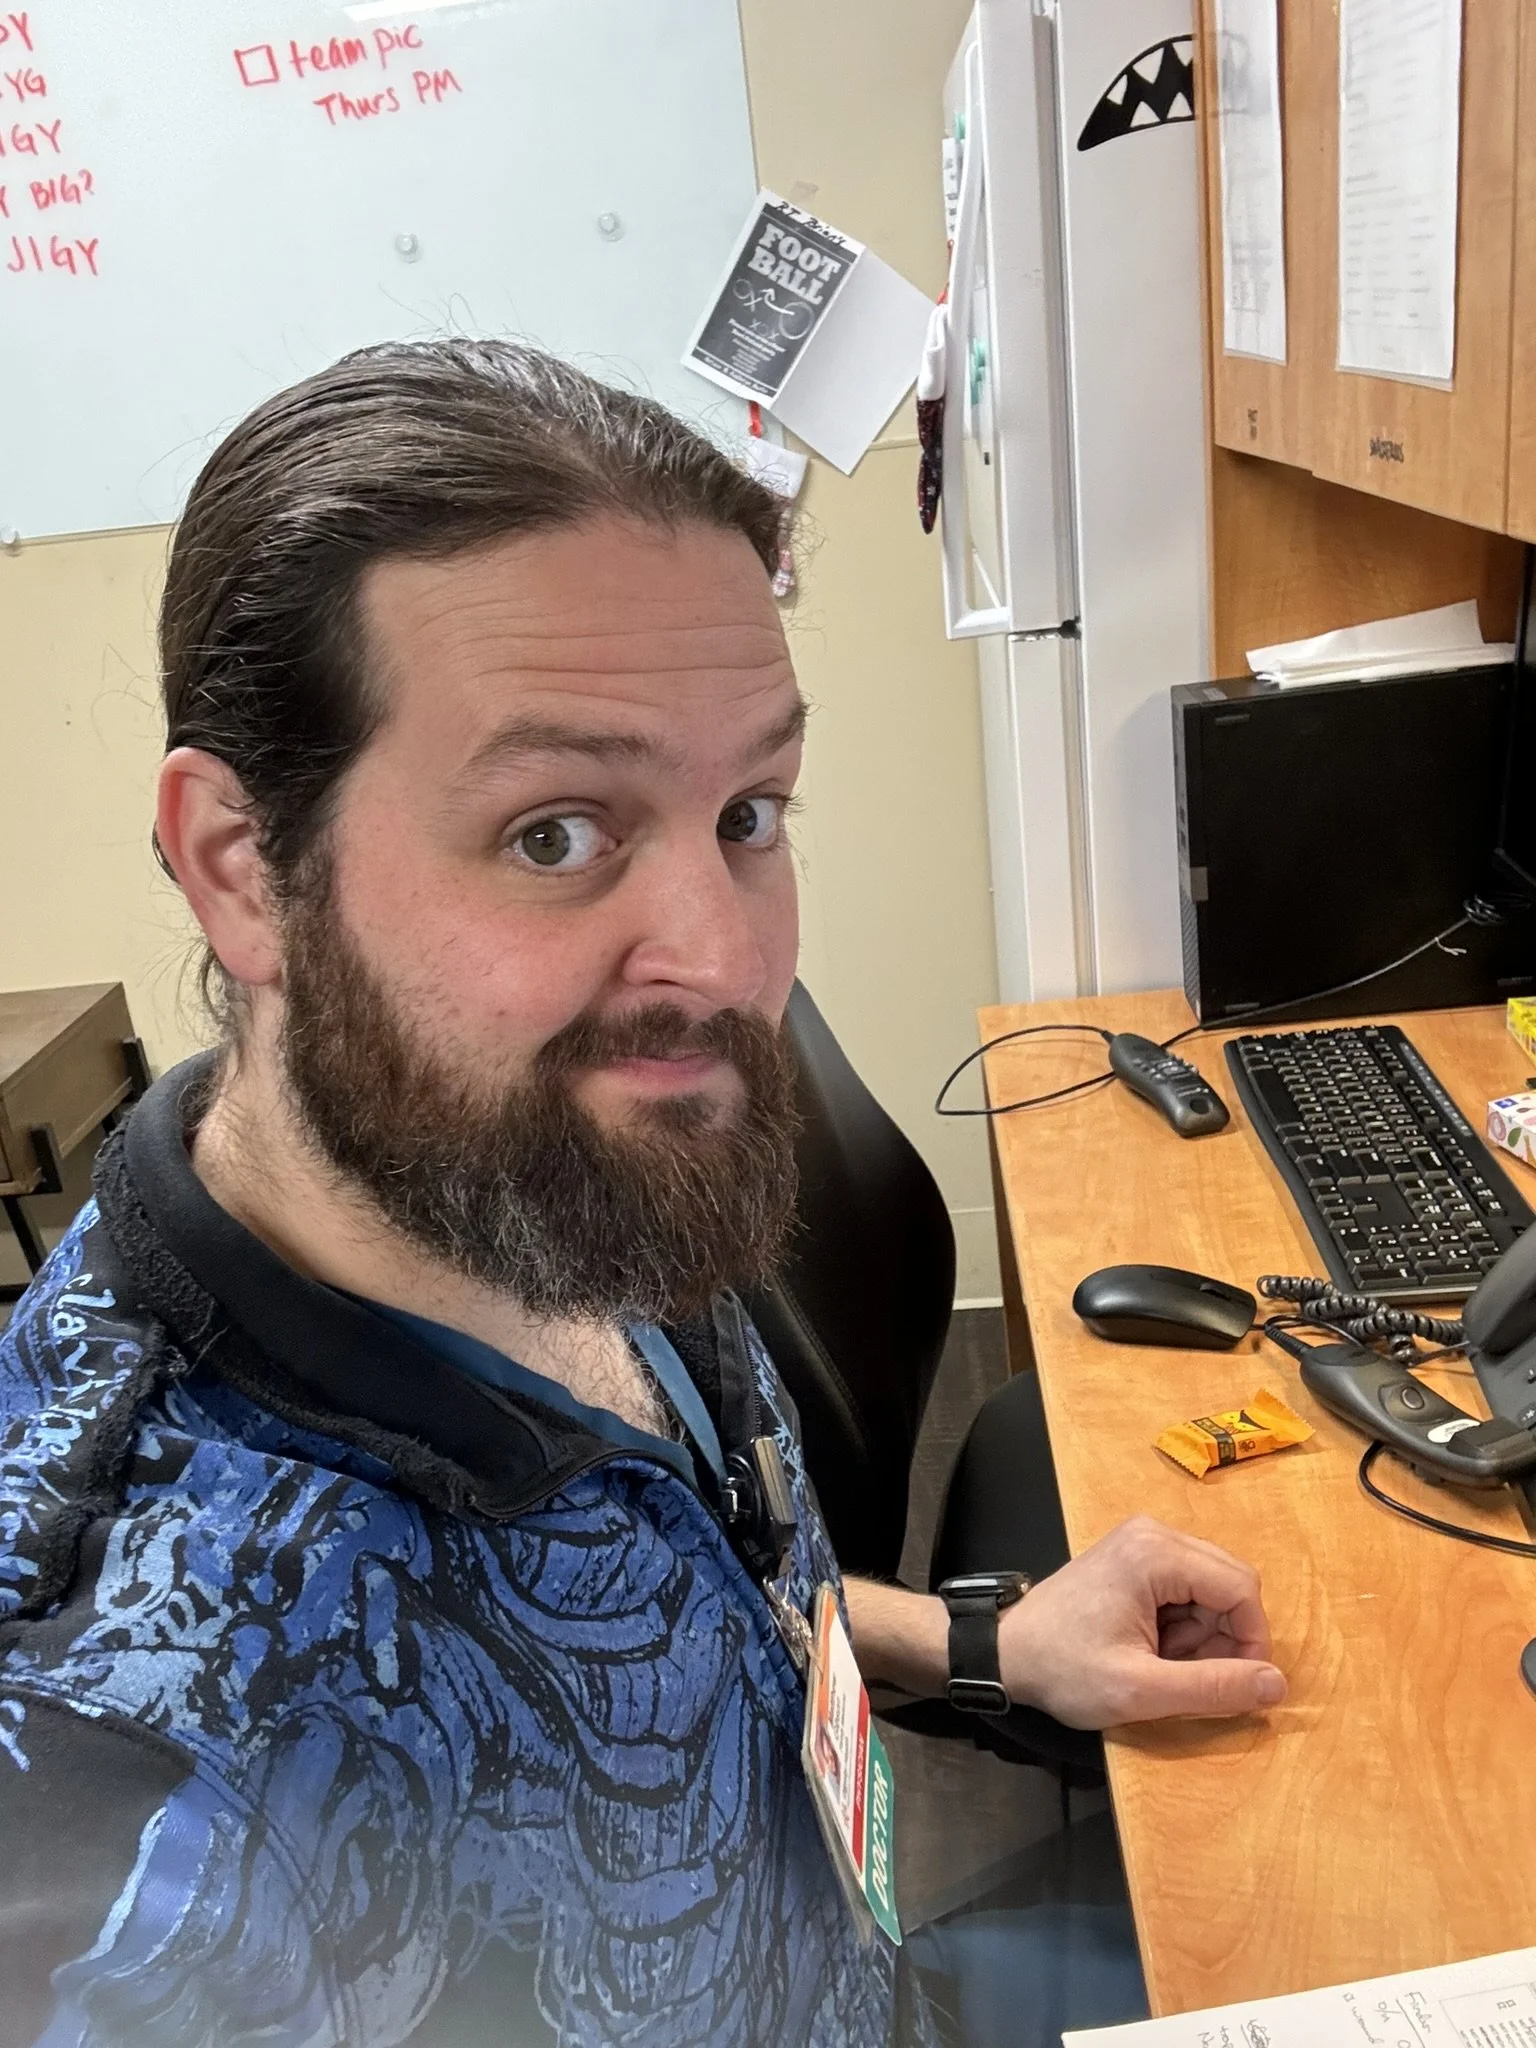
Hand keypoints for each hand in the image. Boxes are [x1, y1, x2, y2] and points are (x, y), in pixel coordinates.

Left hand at [1000, 1515, 1285, 1728]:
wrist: (1005, 1652)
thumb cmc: (1065, 1670)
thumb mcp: (1141, 1691)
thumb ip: (1213, 1688)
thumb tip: (1278, 1684)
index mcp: (1157, 1553)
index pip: (1242, 1589)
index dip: (1252, 1642)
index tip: (1236, 1686)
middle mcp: (1155, 1533)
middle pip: (1231, 1584)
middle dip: (1223, 1638)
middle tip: (1184, 1675)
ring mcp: (1144, 1541)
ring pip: (1212, 1588)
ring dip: (1203, 1635)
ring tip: (1160, 1664)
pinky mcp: (1136, 1557)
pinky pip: (1188, 1588)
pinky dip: (1183, 1625)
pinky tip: (1152, 1649)